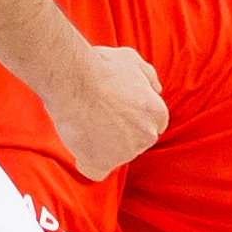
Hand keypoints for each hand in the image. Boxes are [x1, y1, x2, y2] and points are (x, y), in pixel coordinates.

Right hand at [44, 45, 167, 180]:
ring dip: (104, 144)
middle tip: (100, 114)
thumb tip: (157, 90)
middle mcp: (146, 135)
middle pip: (136, 141)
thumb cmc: (100, 66)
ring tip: (86, 121)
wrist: (74, 79)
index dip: (136, 117)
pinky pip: (96, 170)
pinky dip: (88, 161)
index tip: (119, 111)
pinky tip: (81, 144)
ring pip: (116, 154)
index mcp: (156, 113)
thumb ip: (149, 77)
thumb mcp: (132, 60)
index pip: (154, 124)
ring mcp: (125, 153)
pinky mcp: (101, 164)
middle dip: (122, 131)